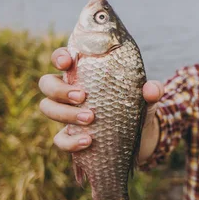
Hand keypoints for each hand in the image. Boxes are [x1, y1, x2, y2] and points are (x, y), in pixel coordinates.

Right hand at [38, 47, 163, 151]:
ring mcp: (68, 115)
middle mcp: (71, 92)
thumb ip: (152, 90)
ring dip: (65, 113)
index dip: (59, 57)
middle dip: (59, 89)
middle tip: (82, 97)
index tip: (68, 62)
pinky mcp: (71, 138)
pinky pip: (59, 140)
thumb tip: (151, 89)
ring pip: (47, 108)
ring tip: (91, 118)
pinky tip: (88, 142)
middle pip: (46, 83)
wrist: (141, 137)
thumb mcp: (147, 97)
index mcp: (85, 74)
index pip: (63, 58)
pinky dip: (71, 142)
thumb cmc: (138, 107)